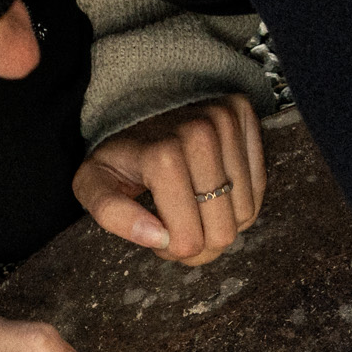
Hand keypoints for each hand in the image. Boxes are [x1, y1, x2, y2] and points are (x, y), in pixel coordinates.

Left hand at [74, 93, 266, 262]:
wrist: (138, 102)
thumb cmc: (120, 152)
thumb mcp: (93, 182)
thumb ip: (112, 213)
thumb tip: (158, 239)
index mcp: (163, 155)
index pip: (188, 239)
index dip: (173, 250)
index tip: (159, 235)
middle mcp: (202, 134)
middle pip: (223, 232)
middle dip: (202, 245)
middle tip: (181, 229)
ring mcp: (228, 121)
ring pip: (246, 214)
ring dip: (222, 223)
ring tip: (196, 210)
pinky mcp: (245, 116)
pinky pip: (259, 187)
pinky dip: (239, 201)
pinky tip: (215, 193)